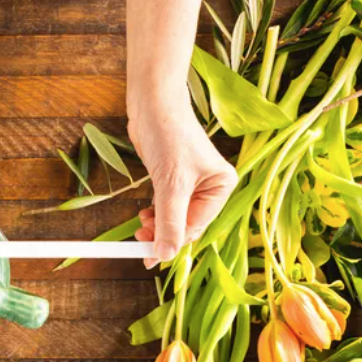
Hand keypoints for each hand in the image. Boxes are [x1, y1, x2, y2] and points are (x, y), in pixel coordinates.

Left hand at [128, 96, 237, 267]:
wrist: (153, 104)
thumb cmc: (169, 136)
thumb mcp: (171, 185)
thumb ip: (169, 221)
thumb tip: (166, 254)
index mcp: (222, 186)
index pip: (196, 226)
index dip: (172, 242)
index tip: (148, 256)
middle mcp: (210, 186)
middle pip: (186, 223)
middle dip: (163, 233)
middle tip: (139, 241)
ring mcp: (192, 183)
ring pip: (175, 216)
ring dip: (157, 225)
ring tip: (140, 225)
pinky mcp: (173, 178)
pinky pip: (166, 205)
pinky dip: (155, 213)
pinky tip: (144, 215)